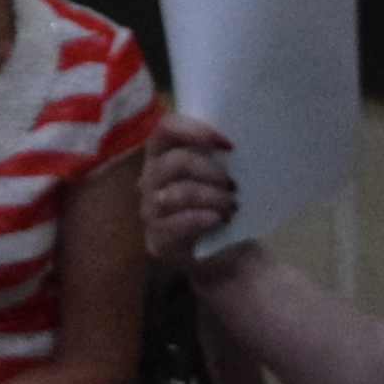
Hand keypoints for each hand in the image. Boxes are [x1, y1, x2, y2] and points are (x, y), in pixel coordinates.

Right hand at [140, 110, 244, 264]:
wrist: (222, 255)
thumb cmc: (220, 206)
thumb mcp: (219, 175)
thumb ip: (218, 154)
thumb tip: (232, 141)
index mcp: (162, 155)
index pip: (165, 128)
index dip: (193, 130)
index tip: (227, 144)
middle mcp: (149, 180)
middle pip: (175, 162)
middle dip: (211, 171)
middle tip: (233, 185)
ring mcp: (150, 211)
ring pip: (178, 193)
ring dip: (212, 198)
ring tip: (232, 206)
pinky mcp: (157, 240)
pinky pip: (177, 224)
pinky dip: (201, 219)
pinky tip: (218, 220)